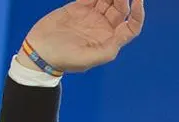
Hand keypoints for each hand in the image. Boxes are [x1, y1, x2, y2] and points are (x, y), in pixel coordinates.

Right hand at [17, 0, 144, 72]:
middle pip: (120, 9)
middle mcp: (104, 27)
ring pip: (107, 0)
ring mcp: (92, 16)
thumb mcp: (88, 59)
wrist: (40, 51)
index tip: (138, 1)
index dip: (138, 14)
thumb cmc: (64, 59)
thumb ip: (106, 49)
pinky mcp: (78, 7)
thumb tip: (120, 37)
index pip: (131, 26)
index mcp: (110, 40)